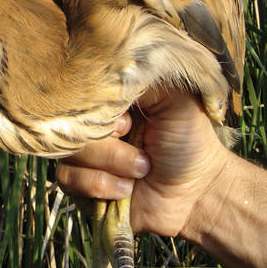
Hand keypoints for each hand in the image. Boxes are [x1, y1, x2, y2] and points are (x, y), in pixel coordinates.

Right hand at [56, 88, 232, 236]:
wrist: (198, 196)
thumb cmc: (190, 144)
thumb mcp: (176, 99)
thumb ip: (143, 77)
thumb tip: (105, 72)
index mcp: (109, 104)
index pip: (79, 96)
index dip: (98, 112)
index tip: (128, 124)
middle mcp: (92, 127)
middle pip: (70, 127)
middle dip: (109, 145)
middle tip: (142, 152)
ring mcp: (83, 156)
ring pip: (68, 154)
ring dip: (109, 165)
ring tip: (141, 172)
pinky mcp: (79, 186)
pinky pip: (68, 179)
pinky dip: (100, 185)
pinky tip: (126, 189)